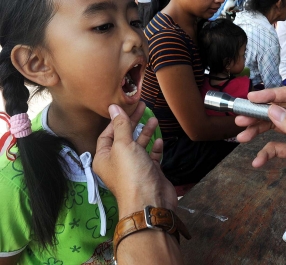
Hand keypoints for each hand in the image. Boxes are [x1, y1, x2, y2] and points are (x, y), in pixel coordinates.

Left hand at [94, 102, 177, 216]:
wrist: (149, 201)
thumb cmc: (131, 173)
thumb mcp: (123, 145)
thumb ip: (120, 125)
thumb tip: (113, 107)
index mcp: (104, 157)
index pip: (107, 134)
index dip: (116, 120)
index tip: (127, 107)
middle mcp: (117, 162)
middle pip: (124, 137)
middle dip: (133, 122)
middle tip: (143, 107)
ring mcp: (134, 167)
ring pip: (139, 145)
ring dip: (146, 132)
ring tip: (154, 119)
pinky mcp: (149, 172)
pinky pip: (150, 156)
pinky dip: (154, 147)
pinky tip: (159, 140)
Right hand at [235, 87, 285, 212]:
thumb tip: (274, 110)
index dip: (271, 95)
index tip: (251, 98)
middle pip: (280, 111)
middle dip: (259, 114)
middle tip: (240, 118)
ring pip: (276, 127)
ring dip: (258, 131)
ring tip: (241, 136)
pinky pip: (278, 148)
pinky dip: (266, 153)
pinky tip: (257, 161)